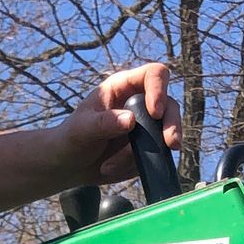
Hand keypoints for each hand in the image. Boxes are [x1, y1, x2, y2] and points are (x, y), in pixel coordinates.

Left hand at [57, 62, 182, 187]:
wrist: (71, 165)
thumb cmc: (72, 138)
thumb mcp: (81, 128)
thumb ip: (103, 122)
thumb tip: (131, 120)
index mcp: (124, 86)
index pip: (153, 75)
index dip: (159, 89)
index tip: (155, 112)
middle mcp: (140, 103)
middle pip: (169, 105)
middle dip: (172, 124)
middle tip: (170, 143)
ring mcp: (147, 127)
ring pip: (168, 131)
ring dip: (156, 149)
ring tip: (125, 163)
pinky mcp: (149, 148)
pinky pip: (156, 154)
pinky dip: (141, 163)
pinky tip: (114, 168)